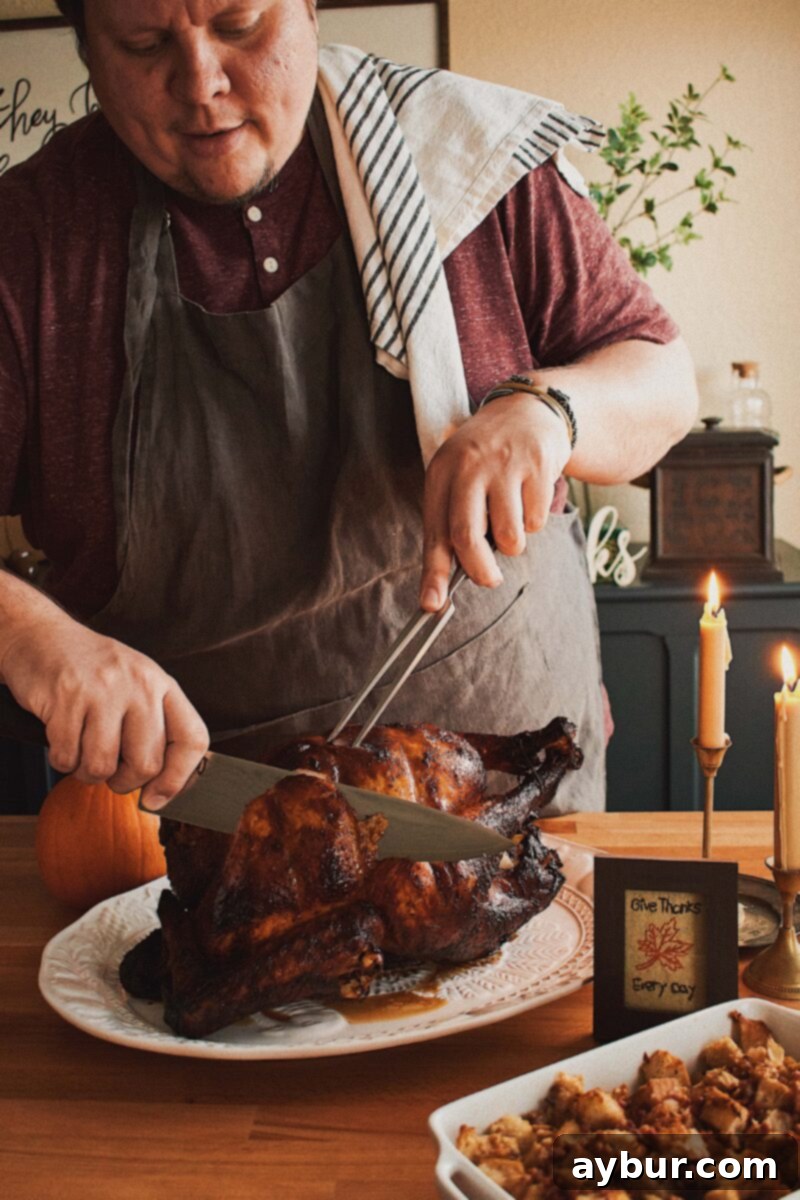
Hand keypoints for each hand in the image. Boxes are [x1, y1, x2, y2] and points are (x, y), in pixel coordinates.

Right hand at [0, 613, 208, 808]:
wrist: (40, 636)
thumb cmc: (92, 671)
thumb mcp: (135, 685)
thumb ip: (154, 727)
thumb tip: (164, 789)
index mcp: (162, 684)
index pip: (192, 739)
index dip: (179, 778)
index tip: (156, 798)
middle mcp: (139, 684)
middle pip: (146, 764)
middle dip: (123, 782)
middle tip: (109, 770)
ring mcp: (103, 690)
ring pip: (103, 766)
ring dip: (87, 772)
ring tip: (81, 751)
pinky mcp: (66, 697)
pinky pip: (67, 757)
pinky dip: (61, 760)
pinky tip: (61, 739)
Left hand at [419, 392, 570, 610]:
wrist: (528, 411)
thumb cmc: (486, 460)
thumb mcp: (458, 481)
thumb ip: (450, 526)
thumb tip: (440, 587)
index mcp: (442, 473)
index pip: (435, 532)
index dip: (432, 573)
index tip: (431, 604)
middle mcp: (469, 467)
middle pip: (467, 536)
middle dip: (479, 570)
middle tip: (488, 580)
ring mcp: (505, 465)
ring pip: (508, 536)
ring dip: (513, 544)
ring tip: (510, 521)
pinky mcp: (538, 466)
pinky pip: (536, 521)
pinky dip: (533, 522)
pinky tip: (528, 497)